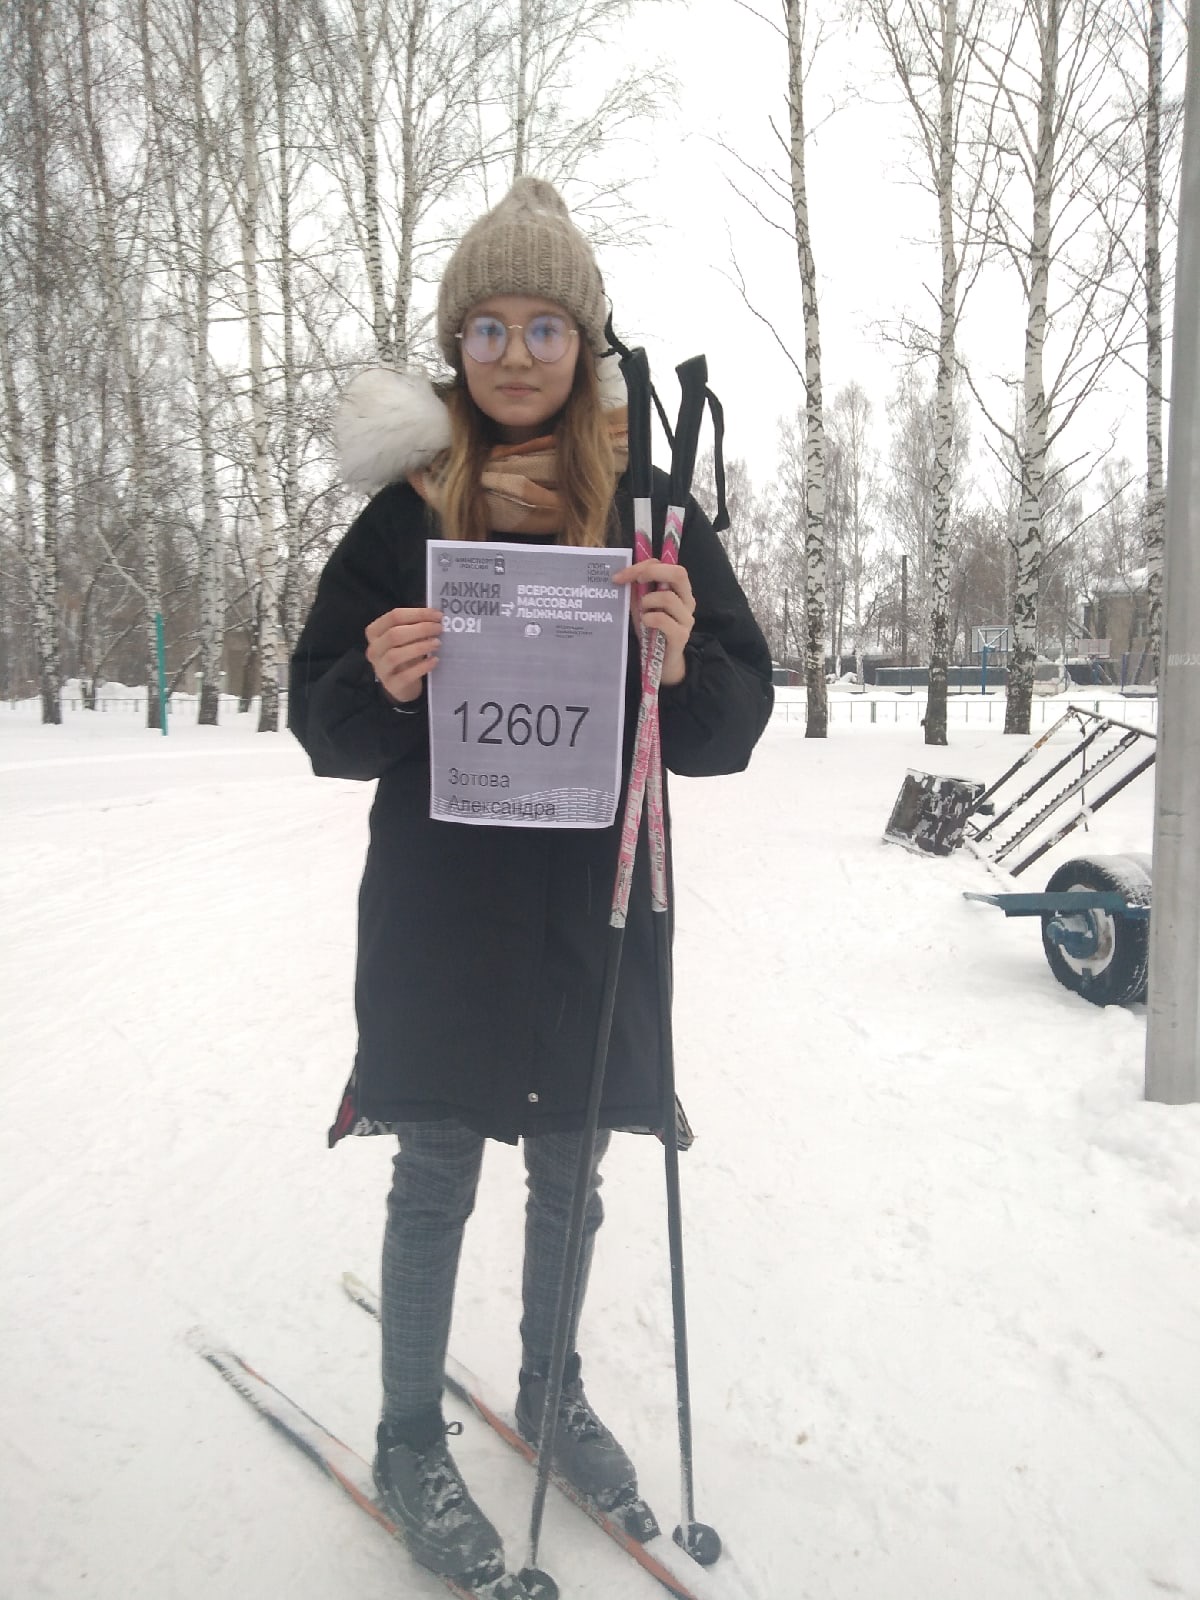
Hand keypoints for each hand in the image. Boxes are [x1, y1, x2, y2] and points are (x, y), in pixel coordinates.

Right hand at [365, 607, 441, 703]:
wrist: (402, 685)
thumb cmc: (406, 655)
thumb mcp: (407, 638)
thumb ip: (416, 626)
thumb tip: (436, 615)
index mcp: (375, 632)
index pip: (394, 616)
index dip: (418, 614)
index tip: (437, 615)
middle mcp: (374, 649)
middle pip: (394, 634)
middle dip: (420, 629)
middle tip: (439, 629)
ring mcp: (380, 669)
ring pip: (395, 655)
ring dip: (419, 647)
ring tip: (437, 643)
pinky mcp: (391, 685)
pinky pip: (405, 676)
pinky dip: (421, 667)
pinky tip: (434, 661)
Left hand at [615, 560, 695, 687]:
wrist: (662, 663)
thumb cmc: (651, 630)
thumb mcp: (642, 606)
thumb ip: (637, 590)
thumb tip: (622, 573)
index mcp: (679, 590)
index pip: (666, 565)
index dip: (642, 566)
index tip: (620, 575)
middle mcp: (688, 601)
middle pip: (679, 573)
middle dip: (652, 573)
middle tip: (635, 582)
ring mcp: (687, 619)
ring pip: (668, 598)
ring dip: (648, 601)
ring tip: (642, 613)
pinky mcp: (681, 636)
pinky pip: (664, 620)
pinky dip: (650, 618)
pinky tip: (644, 623)